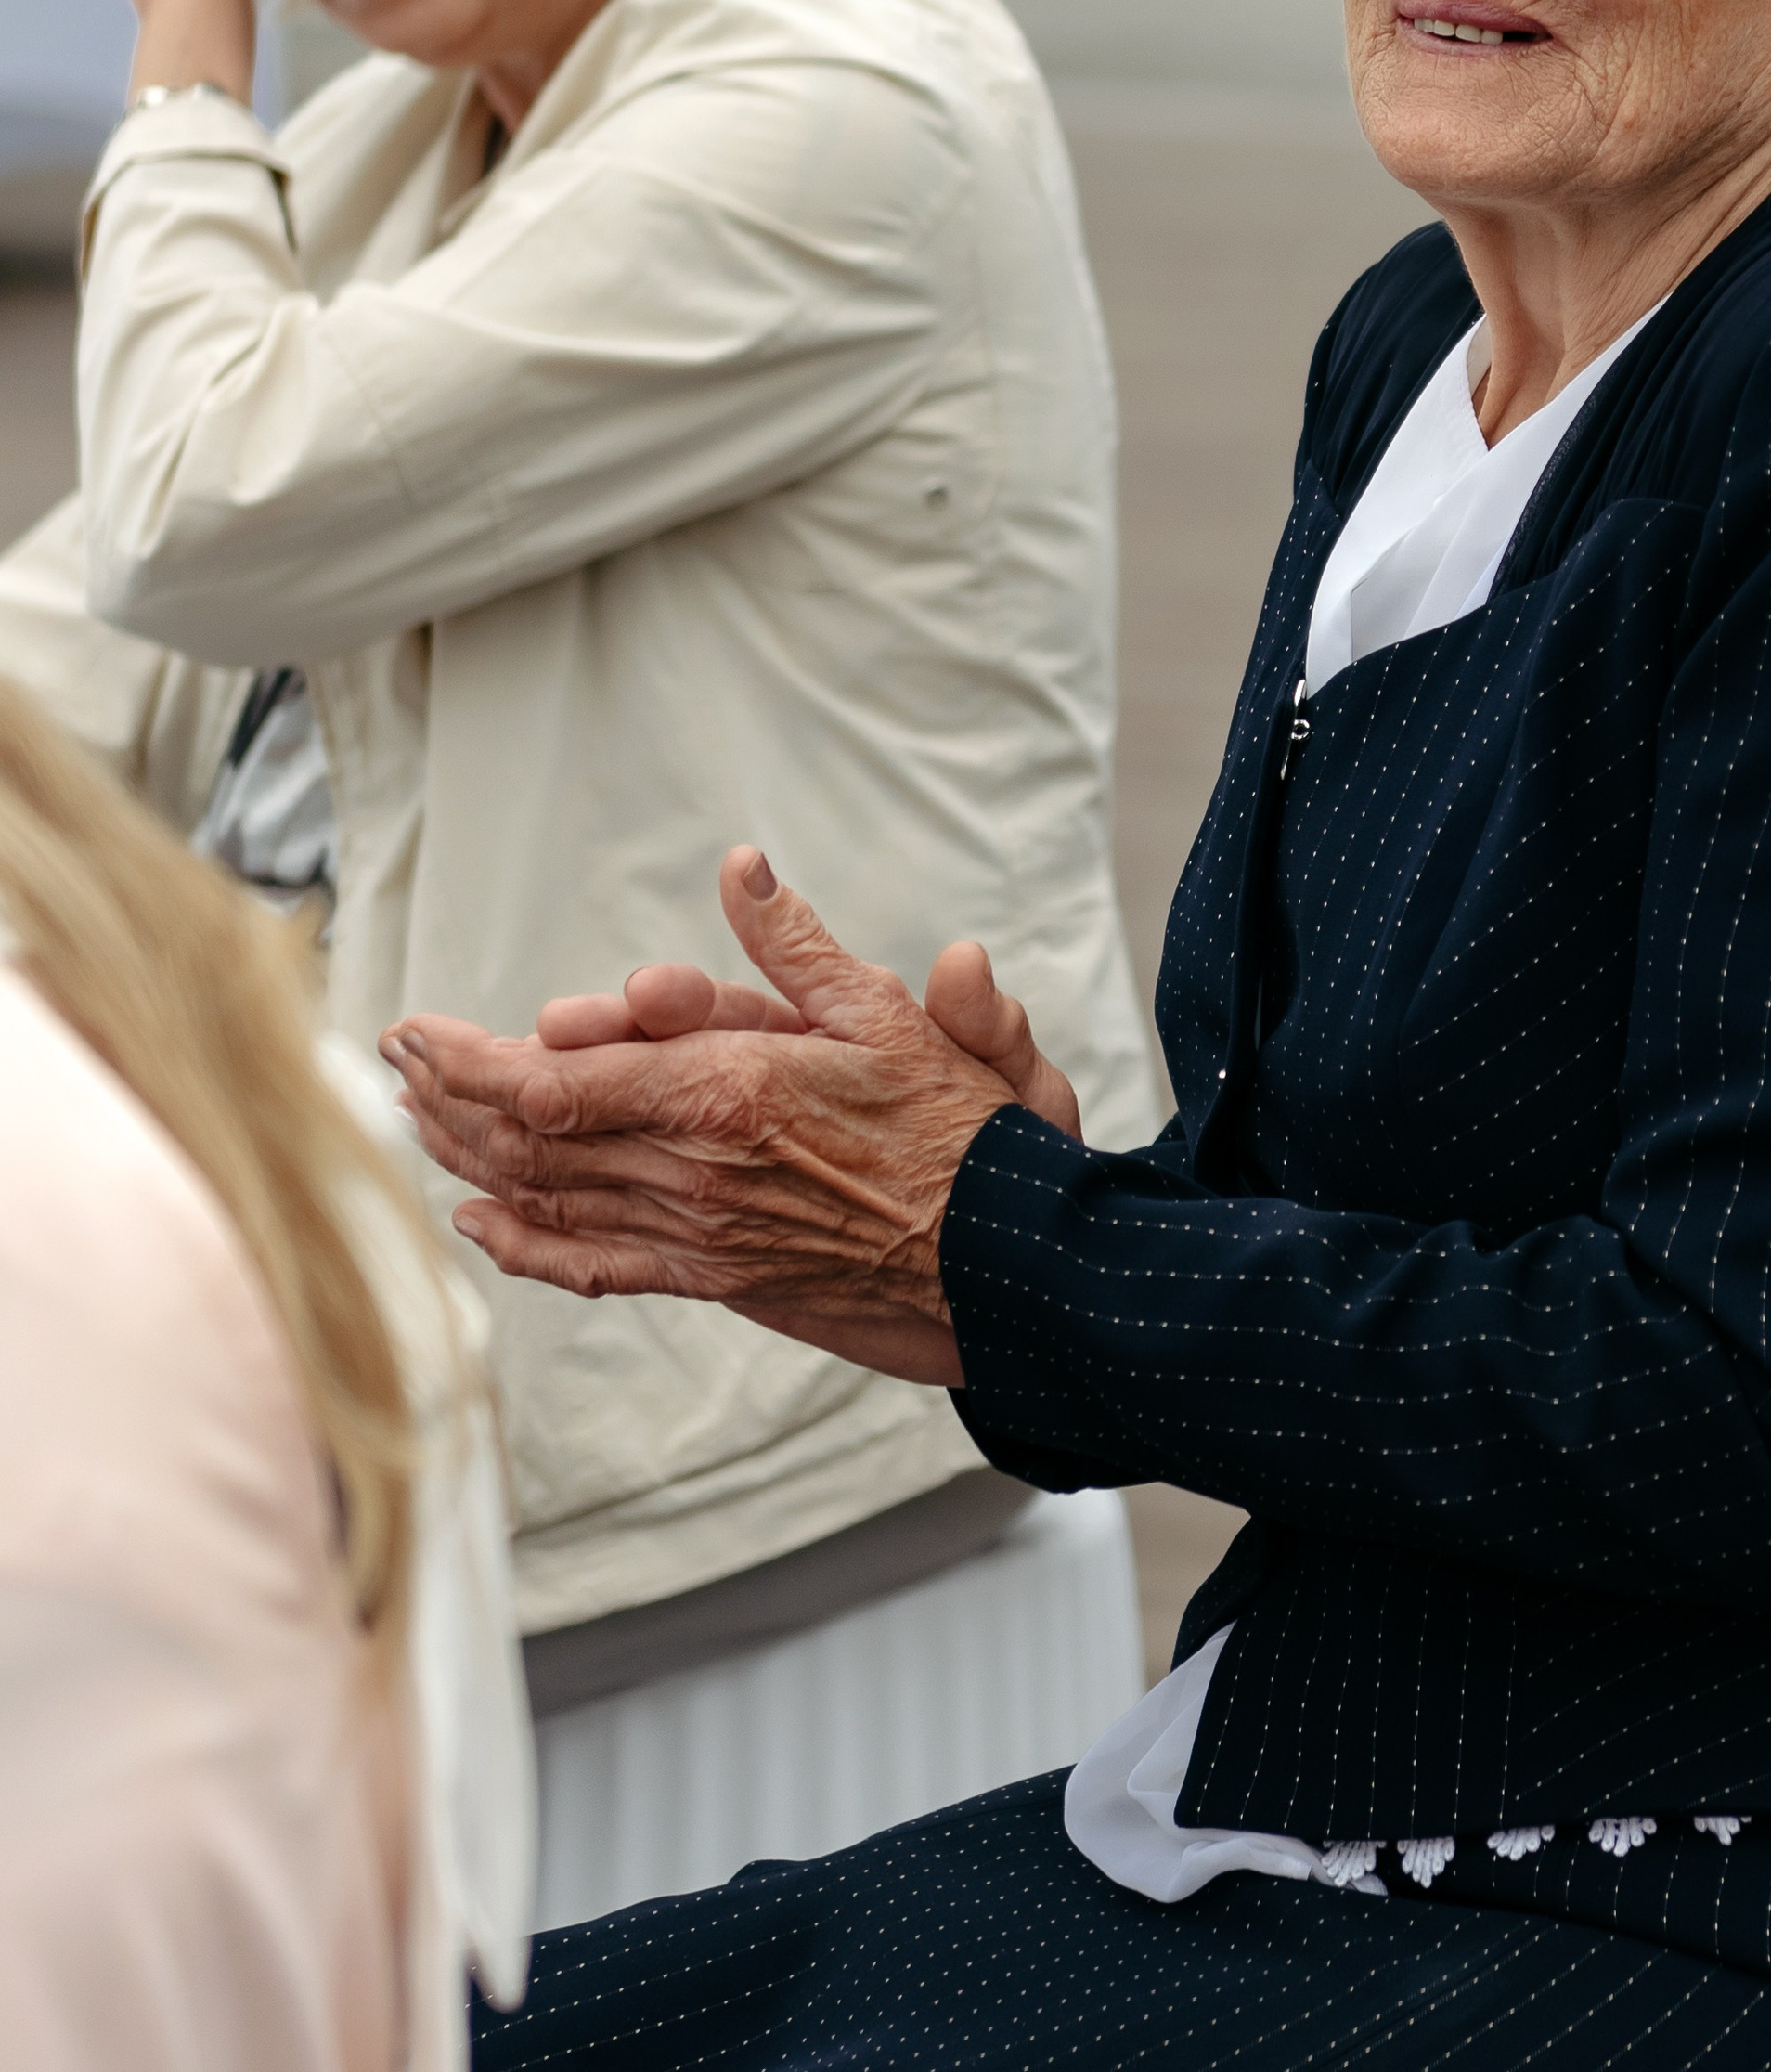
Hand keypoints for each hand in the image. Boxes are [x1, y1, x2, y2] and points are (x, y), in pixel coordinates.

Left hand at [382, 850, 1051, 1388]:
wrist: (1005, 1263)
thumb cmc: (958, 1130)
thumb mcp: (887, 1015)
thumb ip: (798, 946)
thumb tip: (741, 868)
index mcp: (723, 1092)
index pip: (552, 1081)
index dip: (466, 1060)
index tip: (413, 1028)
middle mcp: (691, 1170)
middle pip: (526, 1142)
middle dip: (445, 1097)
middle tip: (392, 1059)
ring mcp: (696, 1233)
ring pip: (547, 1201)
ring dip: (466, 1159)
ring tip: (411, 1119)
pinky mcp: (715, 1277)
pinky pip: (597, 1265)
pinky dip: (526, 1247)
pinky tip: (480, 1228)